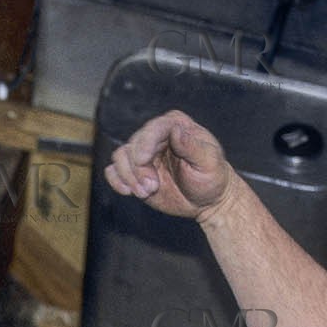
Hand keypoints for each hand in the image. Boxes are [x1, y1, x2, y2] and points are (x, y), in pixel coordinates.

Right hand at [104, 110, 235, 221]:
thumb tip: (176, 131)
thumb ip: (192, 146)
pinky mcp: (134, 172)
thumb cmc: (212, 177)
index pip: (155, 127)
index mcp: (175, 126)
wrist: (207, 200)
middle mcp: (156, 136)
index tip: (144, 160)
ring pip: (120, 156)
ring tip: (146, 192)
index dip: (146, 142)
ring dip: (129, 177)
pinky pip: (113, 171)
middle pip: (134, 144)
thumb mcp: (209, 162)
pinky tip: (128, 191)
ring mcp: (143, 154)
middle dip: (139, 169)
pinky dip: (117, 181)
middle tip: (153, 187)